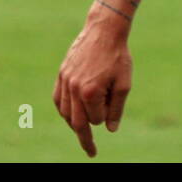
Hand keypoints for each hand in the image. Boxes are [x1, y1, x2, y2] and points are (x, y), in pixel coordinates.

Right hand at [53, 21, 132, 156]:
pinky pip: (57, 99)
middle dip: (84, 138)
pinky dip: (63, 110)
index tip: (112, 111)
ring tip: (82, 131)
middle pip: (77, 122)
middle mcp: (74, 89)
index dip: (106, 117)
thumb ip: (116, 108)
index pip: (96, 120)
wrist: (104, 30)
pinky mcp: (61, 74)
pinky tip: (70, 114)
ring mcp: (65, 81)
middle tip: (91, 151)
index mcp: (90, 92)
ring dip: (73, 124)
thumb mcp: (124, 83)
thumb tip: (110, 130)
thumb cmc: (118, 56)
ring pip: (65, 113)